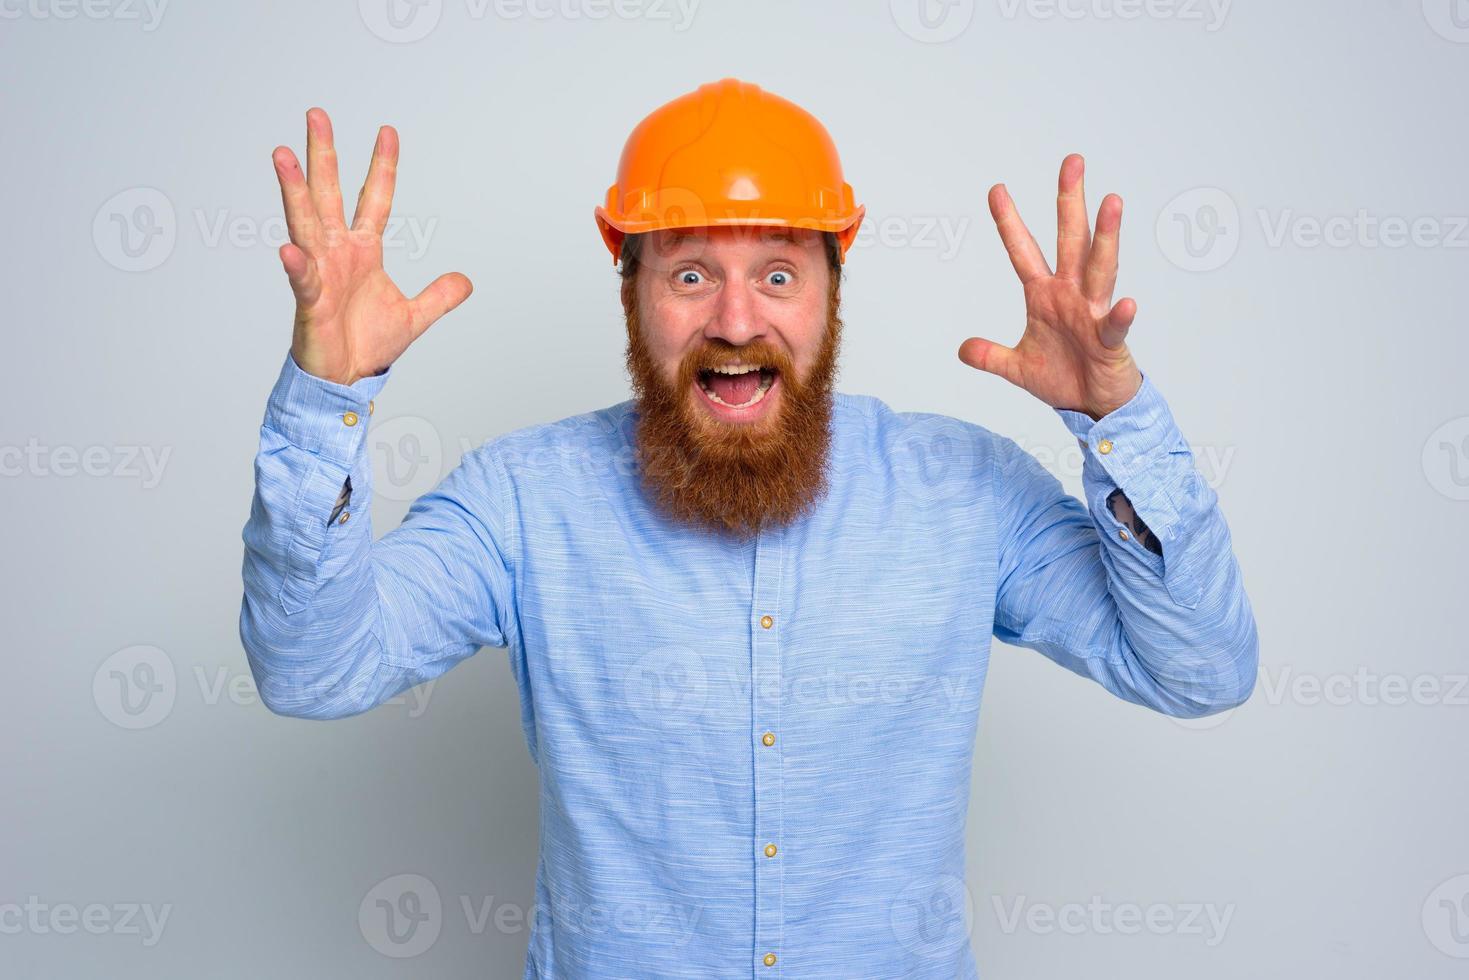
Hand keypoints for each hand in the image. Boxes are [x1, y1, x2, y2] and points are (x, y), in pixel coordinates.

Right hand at [273, 108, 471, 385]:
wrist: (346, 378)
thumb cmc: (367, 344)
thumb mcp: (415, 316)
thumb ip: (439, 296)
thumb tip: (466, 281)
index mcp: (363, 250)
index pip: (375, 198)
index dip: (382, 166)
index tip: (387, 130)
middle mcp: (336, 252)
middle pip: (329, 193)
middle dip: (324, 155)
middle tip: (316, 114)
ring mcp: (320, 272)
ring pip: (305, 223)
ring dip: (294, 190)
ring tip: (283, 156)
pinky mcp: (310, 302)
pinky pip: (303, 280)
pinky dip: (298, 266)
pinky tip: (291, 250)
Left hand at [959, 154, 1141, 420]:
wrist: (1093, 407)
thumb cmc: (1062, 378)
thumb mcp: (1016, 368)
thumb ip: (990, 356)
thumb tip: (962, 349)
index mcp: (1044, 296)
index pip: (1023, 251)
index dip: (1008, 222)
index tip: (996, 189)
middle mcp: (1071, 295)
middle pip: (1070, 241)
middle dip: (1069, 202)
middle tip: (1072, 162)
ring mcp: (1093, 314)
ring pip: (1100, 268)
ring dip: (1106, 237)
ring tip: (1112, 202)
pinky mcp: (1110, 341)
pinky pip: (1115, 325)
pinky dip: (1119, 315)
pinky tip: (1126, 302)